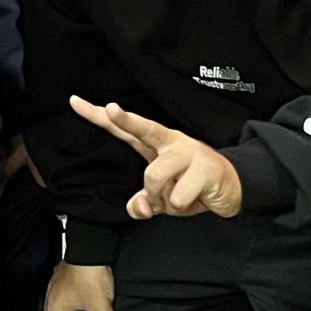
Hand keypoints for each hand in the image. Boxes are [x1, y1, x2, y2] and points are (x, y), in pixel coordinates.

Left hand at [70, 94, 244, 220]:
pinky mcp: (205, 169)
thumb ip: (143, 202)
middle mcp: (172, 143)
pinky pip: (176, 198)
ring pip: (154, 179)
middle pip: (143, 129)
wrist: (235, 188)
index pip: (125, 129)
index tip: (75, 102)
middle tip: (112, 108)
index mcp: (158, 145)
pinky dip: (181, 208)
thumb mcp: (163, 198)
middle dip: (125, 119)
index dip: (100, 117)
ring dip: (163, 199)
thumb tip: (139, 208)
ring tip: (180, 196)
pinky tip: (195, 199)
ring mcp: (189, 153)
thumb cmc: (193, 187)